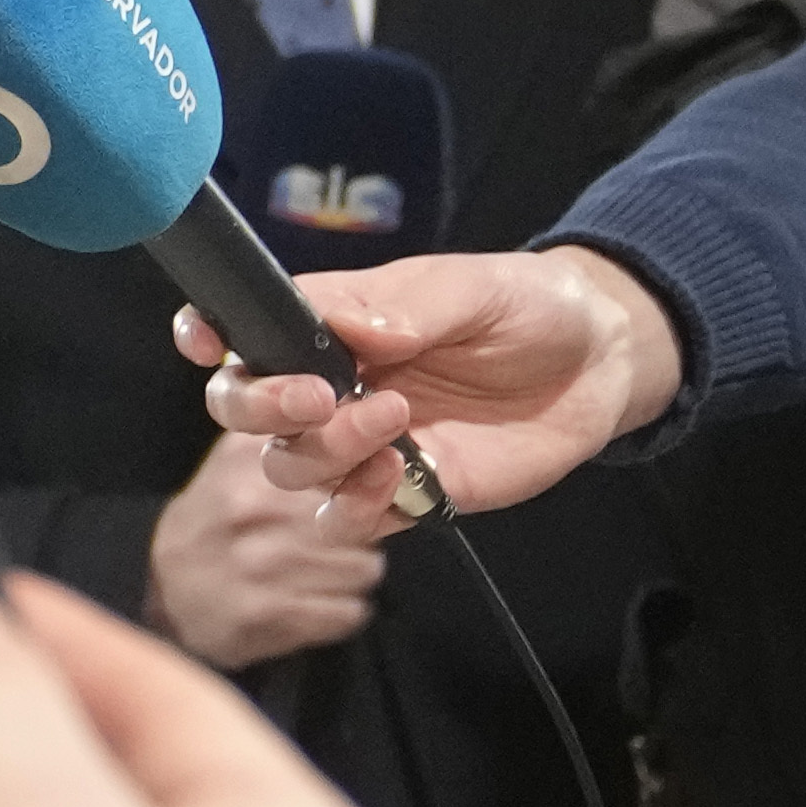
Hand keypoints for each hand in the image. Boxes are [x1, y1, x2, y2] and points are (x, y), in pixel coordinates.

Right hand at [137, 424, 388, 667]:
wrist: (164, 586)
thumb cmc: (218, 517)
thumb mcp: (239, 458)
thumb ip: (294, 432)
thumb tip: (367, 424)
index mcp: (251, 460)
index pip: (345, 458)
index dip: (372, 470)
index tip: (383, 470)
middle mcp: (255, 507)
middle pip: (363, 518)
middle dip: (361, 529)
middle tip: (335, 535)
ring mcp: (261, 564)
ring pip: (364, 568)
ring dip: (352, 571)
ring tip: (318, 568)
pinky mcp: (268, 615)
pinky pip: (347, 611)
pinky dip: (339, 609)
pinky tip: (311, 599)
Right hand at [192, 240, 681, 521]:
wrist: (601, 364)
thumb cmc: (529, 307)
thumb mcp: (475, 288)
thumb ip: (408, 306)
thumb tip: (340, 323)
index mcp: (332, 322)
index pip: (247, 328)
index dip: (210, 335)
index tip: (204, 342)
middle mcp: (334, 384)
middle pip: (244, 409)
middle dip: (259, 406)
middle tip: (318, 395)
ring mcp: (365, 443)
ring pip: (289, 467)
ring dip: (323, 451)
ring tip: (393, 420)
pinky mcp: (406, 492)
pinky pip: (347, 518)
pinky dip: (357, 506)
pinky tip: (401, 474)